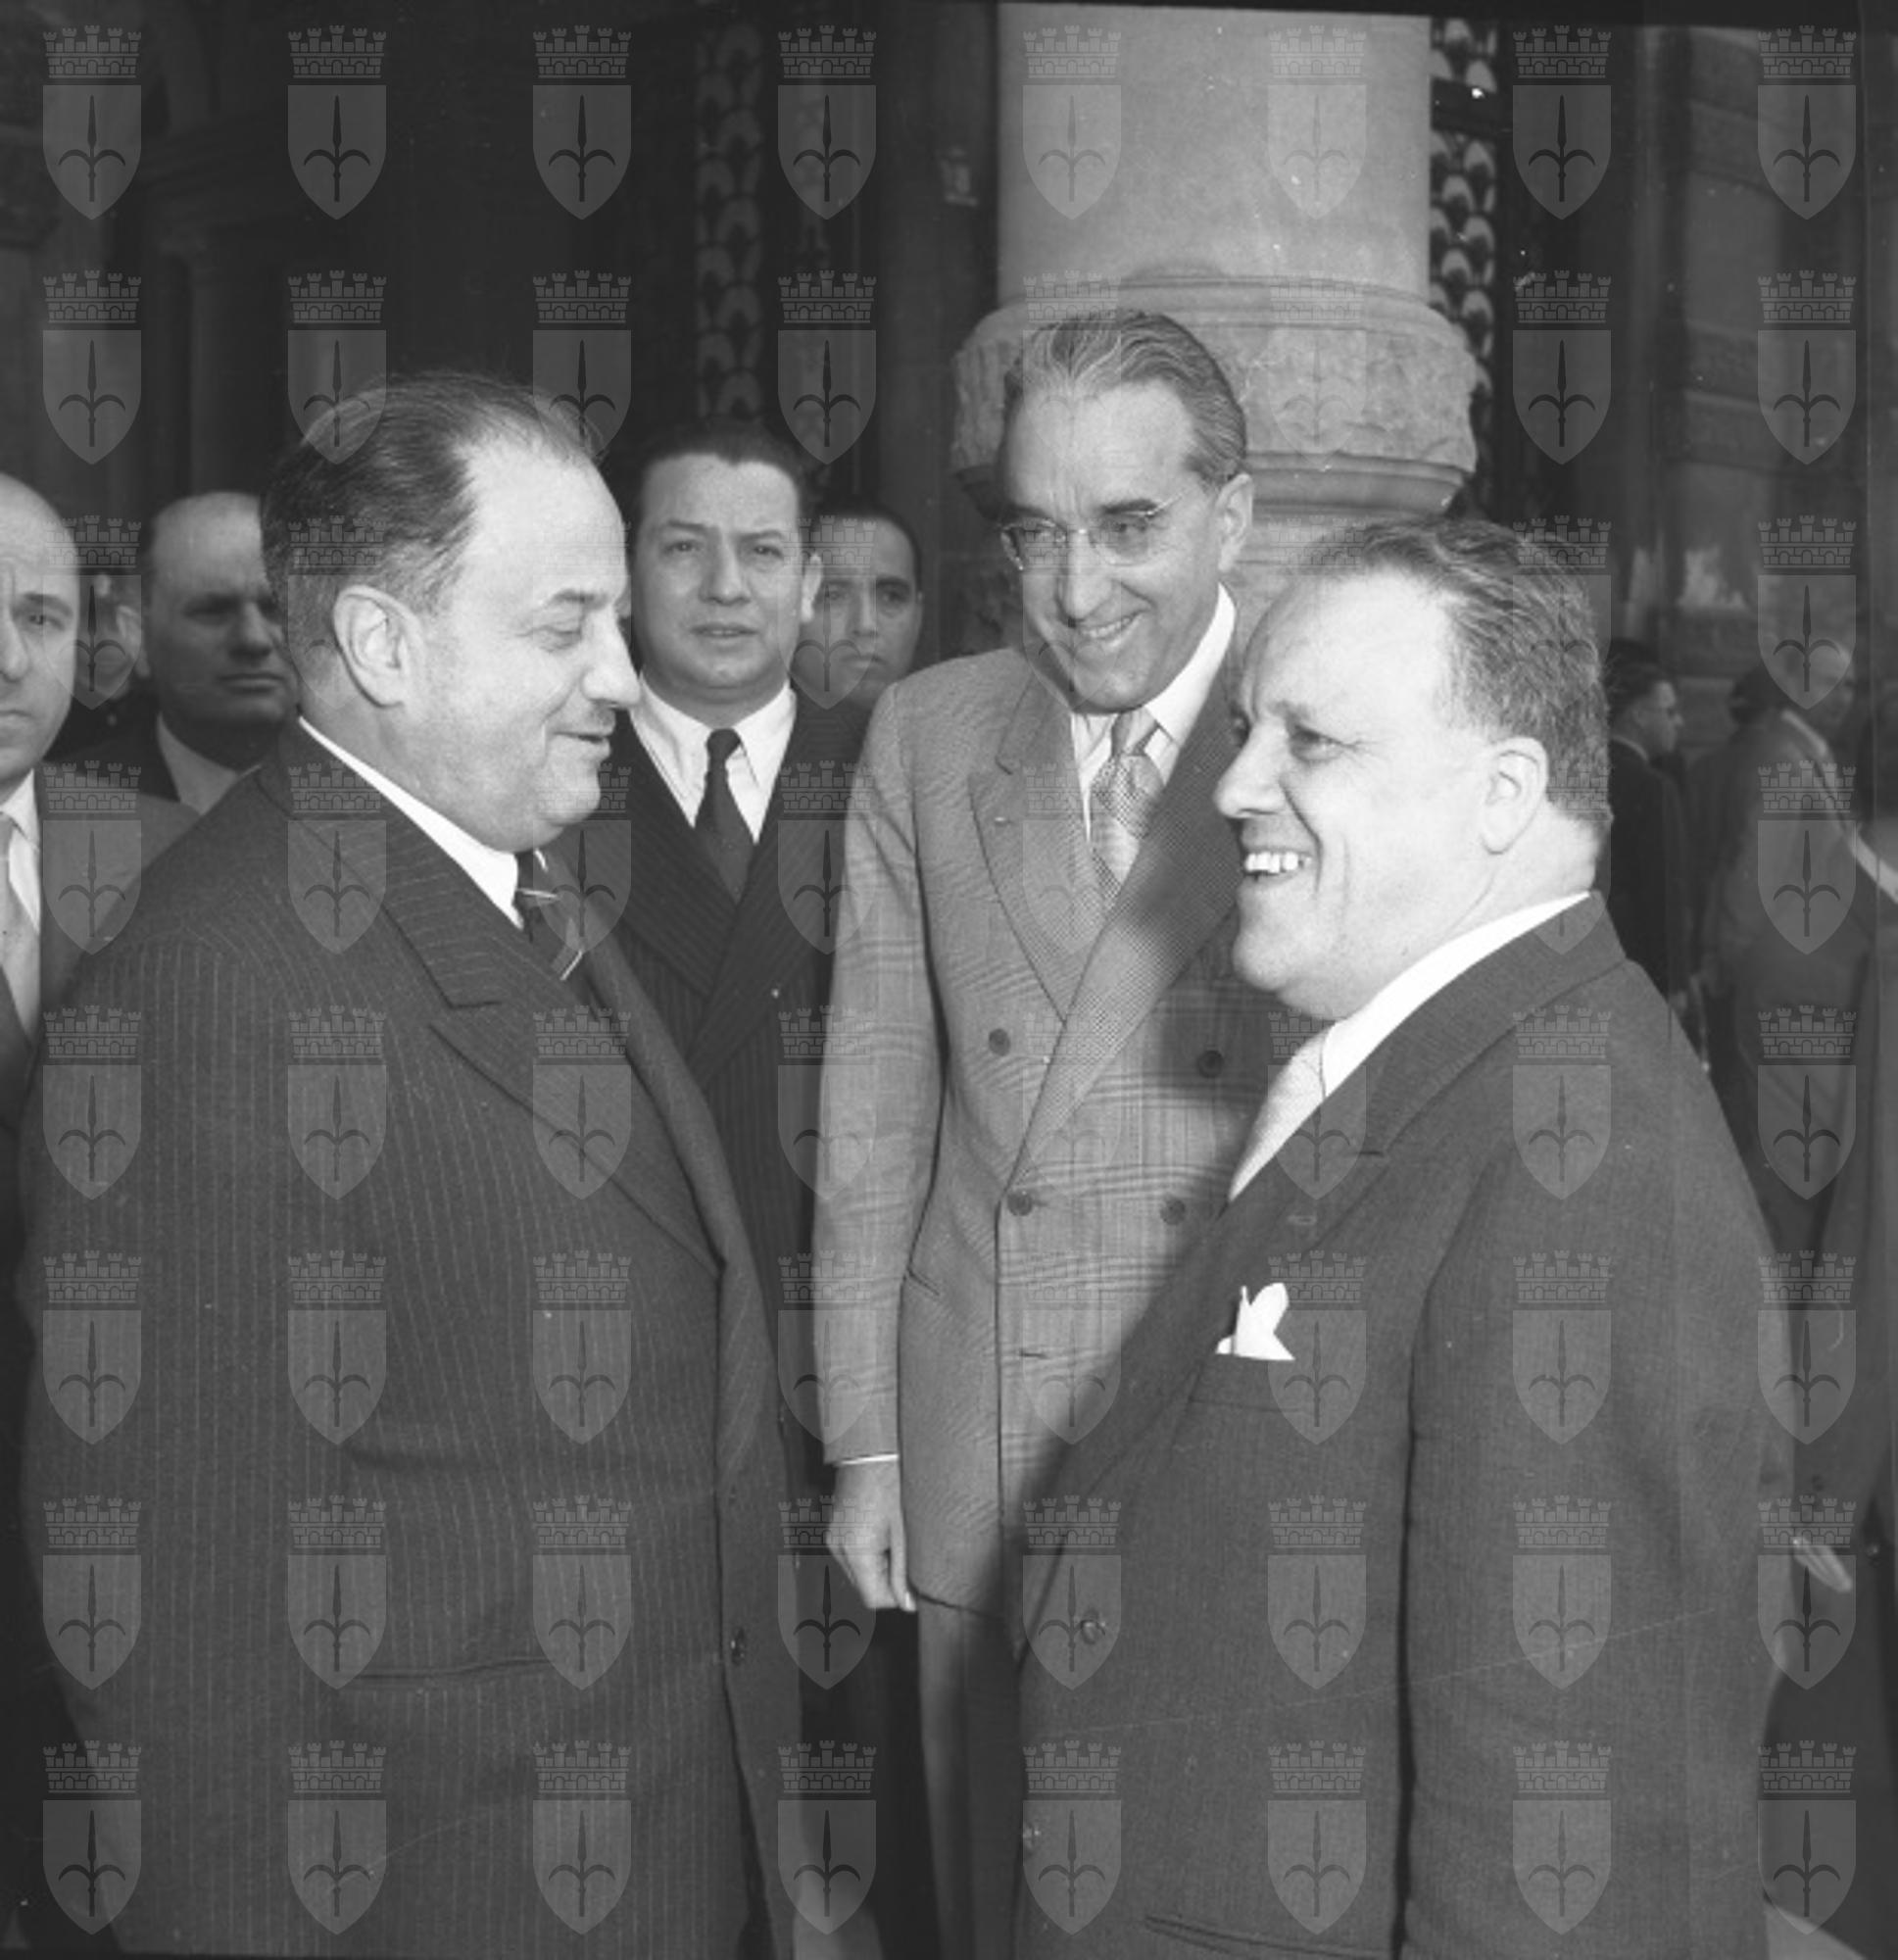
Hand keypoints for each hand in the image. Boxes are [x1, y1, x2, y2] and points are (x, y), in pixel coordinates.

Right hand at [828, 1459, 914, 1611]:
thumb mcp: (905, 1531)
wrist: (871, 1448)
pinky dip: (870, 1551)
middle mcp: (837, 1546)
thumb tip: (908, 1603)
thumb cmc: (891, 1482)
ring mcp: (833, 1536)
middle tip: (908, 1554)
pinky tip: (884, 1530)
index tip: (914, 1582)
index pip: (873, 1598)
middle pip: (865, 1586)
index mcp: (854, 1549)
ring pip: (859, 1571)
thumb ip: (904, 1572)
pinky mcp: (835, 1527)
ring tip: (896, 1537)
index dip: (897, 1597)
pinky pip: (853, 1553)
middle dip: (888, 1579)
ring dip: (880, 1565)